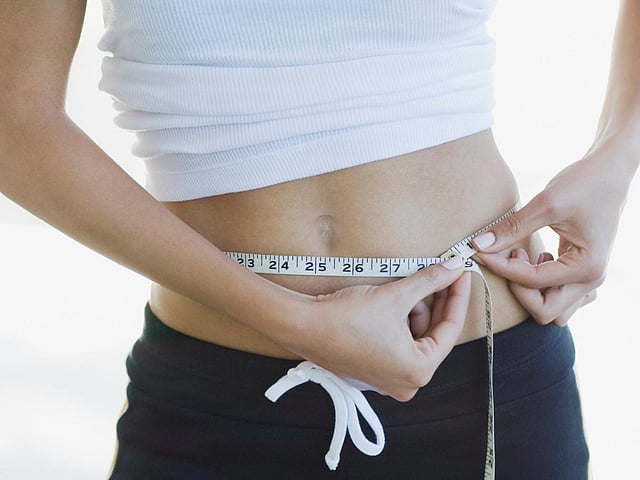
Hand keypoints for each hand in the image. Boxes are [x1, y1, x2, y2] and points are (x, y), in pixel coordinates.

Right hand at [296, 257, 470, 401]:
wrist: (304, 326)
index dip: (457, 296)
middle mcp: (406, 383)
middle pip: (432, 335)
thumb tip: (453, 268)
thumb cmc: (348, 318)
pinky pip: (398, 345)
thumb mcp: (396, 296)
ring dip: (414, 311)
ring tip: (405, 287)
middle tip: (441, 274)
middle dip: (434, 303)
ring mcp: (388, 380)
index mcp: (418, 371)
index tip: (461, 274)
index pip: (450, 329)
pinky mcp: (372, 371)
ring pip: (414, 338)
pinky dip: (399, 323)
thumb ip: (430, 281)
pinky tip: (392, 302)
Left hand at [472, 140, 633, 325]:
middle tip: (506, 258)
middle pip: (546, 311)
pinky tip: (534, 259)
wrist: (609, 172)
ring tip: (522, 257)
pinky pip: (558, 296)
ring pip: (552, 309)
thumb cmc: (584, 183)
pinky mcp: (580, 273)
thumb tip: (478, 246)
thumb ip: (512, 228)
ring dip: (530, 291)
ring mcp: (588, 280)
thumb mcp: (545, 203)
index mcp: (588, 267)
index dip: (503, 268)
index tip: (480, 252)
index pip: (534, 282)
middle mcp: (592, 280)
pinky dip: (540, 286)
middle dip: (518, 291)